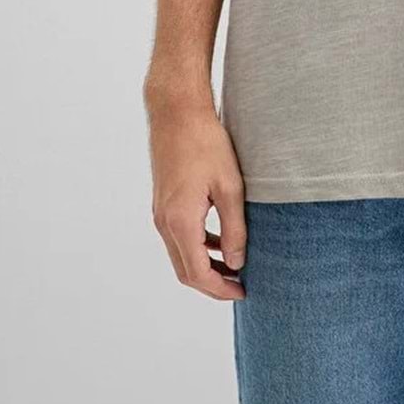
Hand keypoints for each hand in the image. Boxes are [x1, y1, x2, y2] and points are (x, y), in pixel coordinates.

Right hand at [148, 100, 247, 301]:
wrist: (177, 112)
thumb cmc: (205, 143)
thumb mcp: (229, 187)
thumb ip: (234, 229)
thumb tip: (236, 263)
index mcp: (180, 222)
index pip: (197, 273)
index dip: (220, 289)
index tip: (243, 292)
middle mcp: (164, 222)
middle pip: (185, 270)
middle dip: (212, 283)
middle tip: (240, 285)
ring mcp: (160, 212)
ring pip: (180, 255)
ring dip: (204, 266)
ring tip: (233, 267)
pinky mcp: (163, 202)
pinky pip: (178, 236)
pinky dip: (197, 246)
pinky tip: (219, 240)